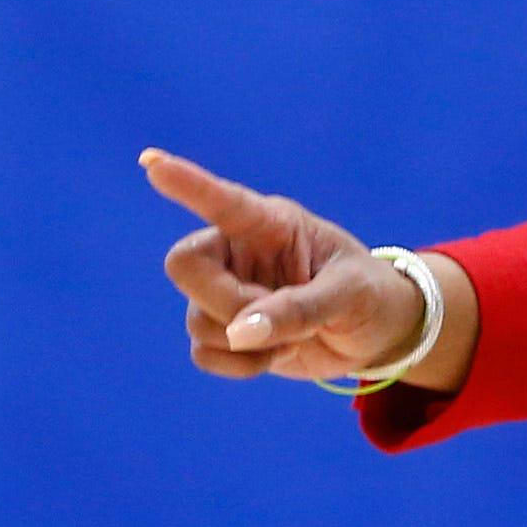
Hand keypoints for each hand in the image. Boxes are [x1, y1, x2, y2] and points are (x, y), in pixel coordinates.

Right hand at [143, 147, 423, 383]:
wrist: (375, 336)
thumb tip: (237, 332)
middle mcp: (240, 251)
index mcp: (273, 223)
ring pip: (195, 318)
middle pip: (185, 266)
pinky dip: (237, 364)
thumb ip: (297, 309)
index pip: (223, 200)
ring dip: (242, 341)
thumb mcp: (347, 296)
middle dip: (224, 301)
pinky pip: (203, 351)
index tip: (151, 162)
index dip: (187, 183)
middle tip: (270, 319)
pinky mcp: (226, 330)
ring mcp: (230, 290)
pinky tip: (272, 356)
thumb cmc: (368, 296)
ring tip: (292, 336)